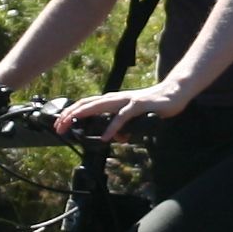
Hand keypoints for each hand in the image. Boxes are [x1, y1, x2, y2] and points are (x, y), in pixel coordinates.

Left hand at [55, 83, 188, 137]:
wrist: (174, 93)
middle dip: (70, 114)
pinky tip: (105, 137)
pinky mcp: (139, 105)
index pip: (87, 104)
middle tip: (58, 126)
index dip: (72, 112)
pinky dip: (112, 127)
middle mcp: (116, 98)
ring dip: (82, 115)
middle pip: (87, 103)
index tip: (60, 124)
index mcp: (113, 100)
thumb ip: (123, 127)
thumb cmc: (154, 105)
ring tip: (70, 125)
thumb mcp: (134, 119)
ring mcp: (127, 100)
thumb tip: (115, 138)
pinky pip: (122, 117)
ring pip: (99, 106)